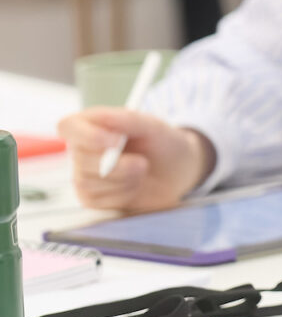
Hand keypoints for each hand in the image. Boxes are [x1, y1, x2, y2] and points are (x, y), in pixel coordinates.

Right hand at [57, 107, 213, 212]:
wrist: (178, 172)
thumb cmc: (162, 143)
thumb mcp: (153, 126)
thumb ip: (128, 119)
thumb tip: (103, 117)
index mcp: (92, 124)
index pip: (68, 126)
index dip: (88, 135)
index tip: (117, 140)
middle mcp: (82, 149)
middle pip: (79, 159)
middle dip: (117, 164)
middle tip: (142, 163)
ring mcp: (84, 174)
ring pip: (86, 181)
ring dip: (123, 178)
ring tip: (141, 170)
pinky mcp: (91, 198)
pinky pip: (96, 200)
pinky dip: (122, 193)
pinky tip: (135, 185)